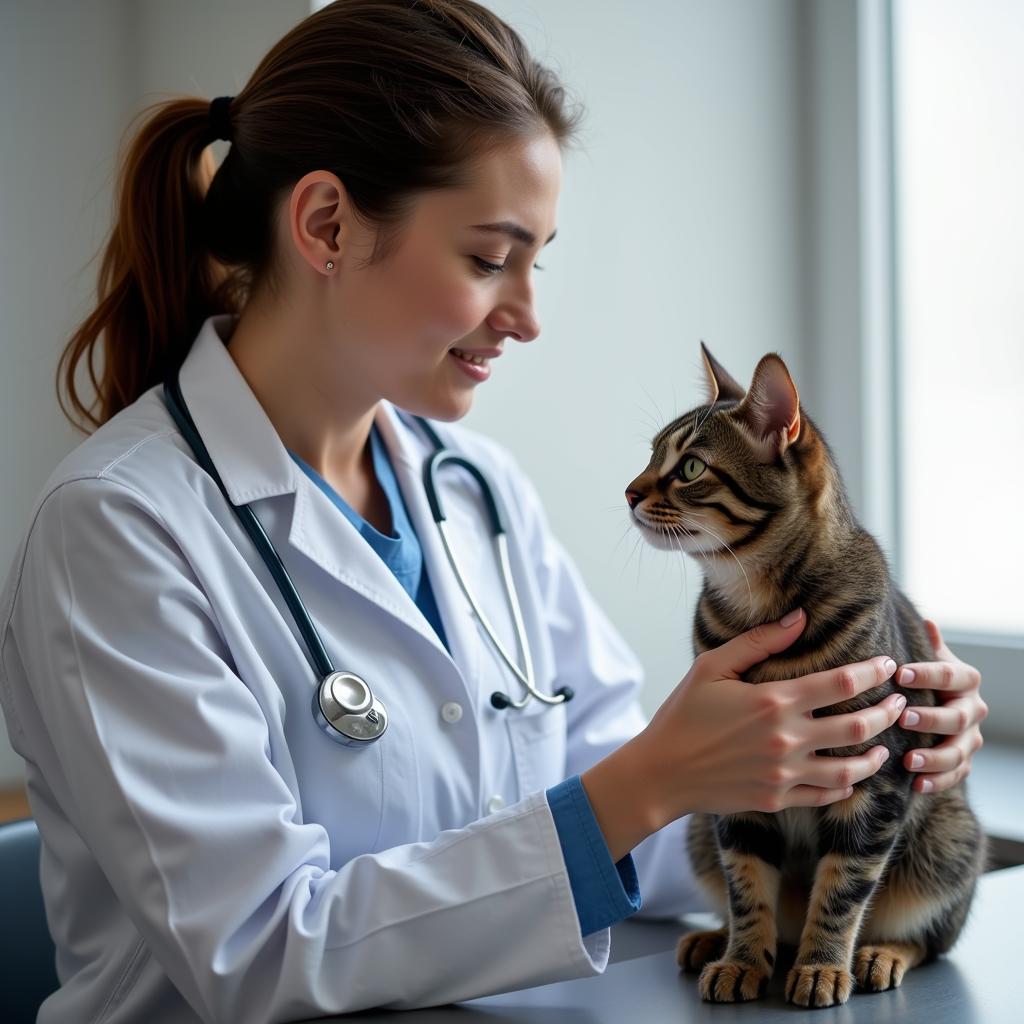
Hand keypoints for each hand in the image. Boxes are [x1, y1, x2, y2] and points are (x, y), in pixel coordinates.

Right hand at [581, 610, 904, 859]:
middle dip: (888, 712)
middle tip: (901, 702)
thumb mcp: (712, 667)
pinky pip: (827, 794)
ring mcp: (785, 773)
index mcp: (773, 701)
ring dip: (877, 753)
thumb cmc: (683, 713)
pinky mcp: (778, 798)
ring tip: (887, 743)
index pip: (840, 682)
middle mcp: (786, 738)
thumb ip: (759, 642)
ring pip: (852, 766)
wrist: (661, 772)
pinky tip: (854, 774)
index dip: (871, 672)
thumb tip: (799, 618)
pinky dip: (848, 785)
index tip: (888, 665)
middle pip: (858, 725)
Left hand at [896, 619, 987, 793]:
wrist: (939, 703)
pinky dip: (937, 782)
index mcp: (965, 680)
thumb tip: (926, 621)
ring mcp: (970, 738)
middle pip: (957, 717)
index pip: (949, 674)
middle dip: (930, 718)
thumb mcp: (927, 657)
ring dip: (935, 757)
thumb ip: (926, 644)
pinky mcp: (964, 762)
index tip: (899, 673)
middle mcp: (972, 709)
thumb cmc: (924, 676)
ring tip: (909, 760)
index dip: (926, 674)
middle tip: (903, 718)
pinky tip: (916, 785)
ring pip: (959, 751)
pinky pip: (955, 775)